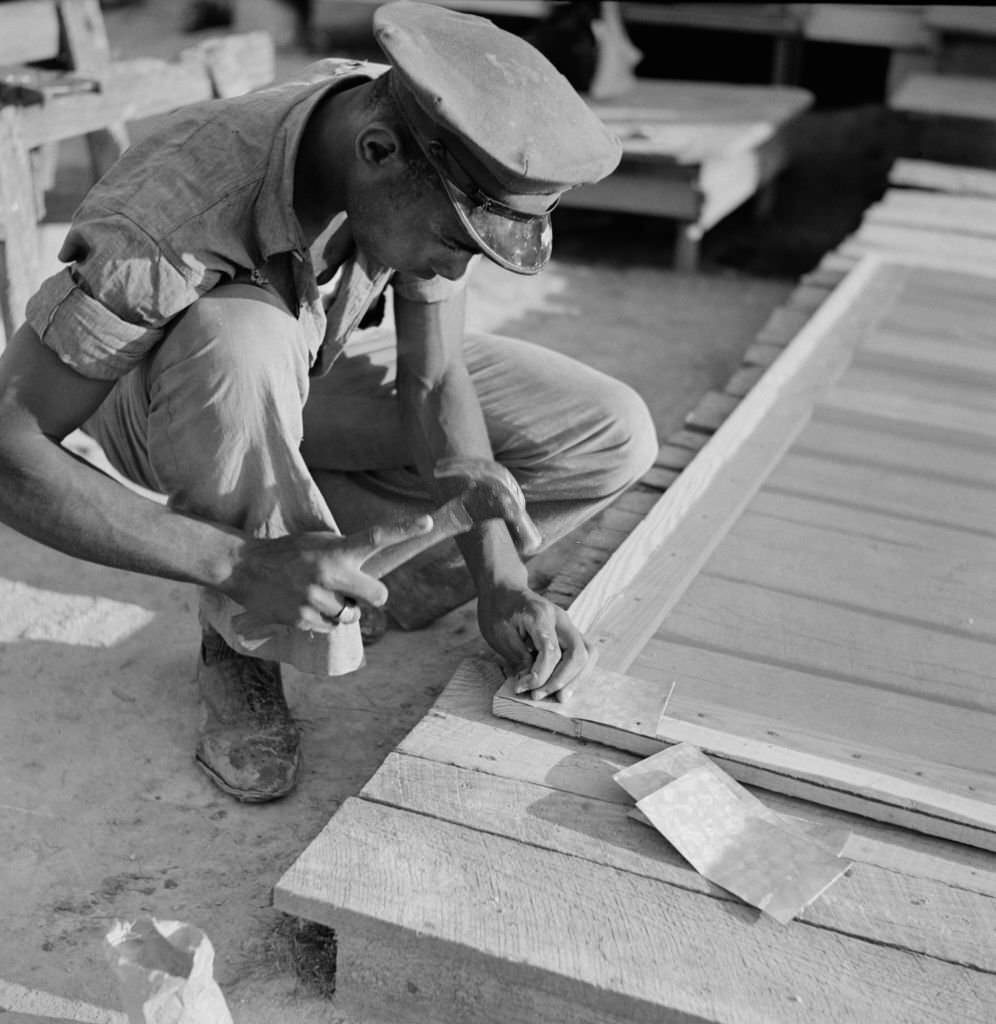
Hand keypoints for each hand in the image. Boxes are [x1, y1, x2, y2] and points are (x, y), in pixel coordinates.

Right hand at [223, 517, 431, 629]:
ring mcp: (316, 599)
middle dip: (372, 596)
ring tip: (320, 594)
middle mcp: (330, 574)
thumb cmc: (289, 552)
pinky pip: (329, 627)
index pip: (376, 537)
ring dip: (343, 609)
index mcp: (336, 550)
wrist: (244, 567)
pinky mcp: (302, 619)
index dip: (404, 530)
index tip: (429, 522)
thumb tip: (370, 575)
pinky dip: (323, 620)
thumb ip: (346, 554)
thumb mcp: (319, 541)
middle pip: (378, 596)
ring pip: (351, 615)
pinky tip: (304, 604)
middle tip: (357, 589)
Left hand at [477, 584, 589, 701]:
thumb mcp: (500, 634)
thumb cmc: (498, 609)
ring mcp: (568, 625)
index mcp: (540, 615)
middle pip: (578, 653)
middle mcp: (560, 618)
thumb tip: (532, 684)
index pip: (551, 651)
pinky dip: (577, 672)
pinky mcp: (569, 632)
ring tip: (558, 696)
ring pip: (589, 653)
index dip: (540, 675)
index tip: (522, 687)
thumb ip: (519, 658)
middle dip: (562, 680)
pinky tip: (563, 685)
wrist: (503, 589)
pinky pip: (584, 653)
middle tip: (540, 695)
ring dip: (576, 679)